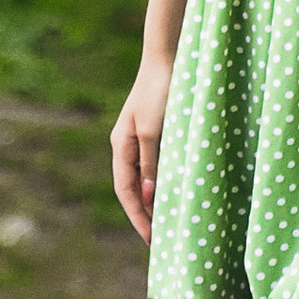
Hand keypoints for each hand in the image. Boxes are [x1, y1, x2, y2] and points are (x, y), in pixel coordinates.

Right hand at [110, 55, 172, 237]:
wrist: (168, 57)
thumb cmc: (159, 92)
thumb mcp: (154, 131)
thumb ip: (151, 164)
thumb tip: (148, 198)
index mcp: (121, 147)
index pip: (126, 192)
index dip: (139, 218)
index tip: (153, 241)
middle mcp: (128, 146)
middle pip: (134, 189)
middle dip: (146, 215)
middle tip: (162, 241)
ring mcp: (142, 139)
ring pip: (147, 179)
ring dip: (156, 200)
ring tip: (171, 223)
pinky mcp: (158, 131)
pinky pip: (158, 165)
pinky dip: (165, 182)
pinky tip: (177, 192)